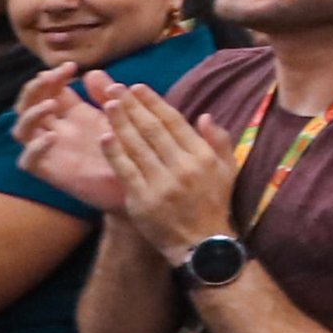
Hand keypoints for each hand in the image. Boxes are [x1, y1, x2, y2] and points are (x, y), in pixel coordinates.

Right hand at [14, 64, 124, 211]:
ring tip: (51, 103)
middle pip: (28, 105)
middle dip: (36, 88)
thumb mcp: (120, 118)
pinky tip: (51, 137)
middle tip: (52, 77)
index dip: (54, 76)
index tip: (71, 66)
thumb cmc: (132, 150)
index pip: (51, 90)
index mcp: (73, 114)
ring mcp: (52, 151)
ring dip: (31, 113)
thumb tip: (92, 72)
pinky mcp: (52, 172)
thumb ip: (108, 96)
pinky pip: (28, 161)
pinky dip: (35, 147)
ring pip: (21, 130)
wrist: (140, 185)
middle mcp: (57, 130)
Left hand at [103, 86, 238, 262]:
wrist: (202, 244)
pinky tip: (105, 136)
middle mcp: (183, 167)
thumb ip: (219, 142)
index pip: (175, 122)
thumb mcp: (227, 171)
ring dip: (120, 123)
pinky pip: (126, 170)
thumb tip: (204, 116)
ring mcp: (162, 183)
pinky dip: (115, 152)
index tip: (138, 87)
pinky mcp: (143, 199)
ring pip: (137, 146)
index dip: (154, 102)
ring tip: (108, 104)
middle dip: (132, 106)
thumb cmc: (214, 204)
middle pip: (152, 130)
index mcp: (202, 157)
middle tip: (115, 88)